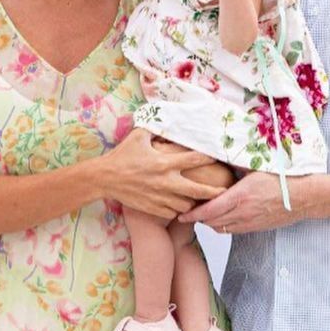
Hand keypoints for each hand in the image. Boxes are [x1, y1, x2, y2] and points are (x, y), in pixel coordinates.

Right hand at [100, 129, 227, 218]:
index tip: (219, 157)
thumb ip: (156, 128)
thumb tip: (169, 118)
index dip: (209, 157)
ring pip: (187, 205)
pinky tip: (180, 204)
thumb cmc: (122, 155)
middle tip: (225, 191)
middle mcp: (165, 181)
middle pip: (198, 190)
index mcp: (164, 162)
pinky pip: (173, 213)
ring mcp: (159, 197)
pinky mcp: (153, 208)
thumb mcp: (138, 136)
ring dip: (193, 201)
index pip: (195, 159)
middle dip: (214, 192)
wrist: (104, 178)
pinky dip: (178, 209)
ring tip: (198, 198)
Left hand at [184, 171, 304, 231]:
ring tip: (203, 213)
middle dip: (198, 218)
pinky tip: (221, 217)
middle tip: (188, 210)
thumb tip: (218, 154)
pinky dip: (223, 226)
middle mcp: (243, 212)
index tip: (181, 214)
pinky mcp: (256, 228)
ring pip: (221, 229)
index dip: (192, 215)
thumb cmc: (283, 179)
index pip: (209, 211)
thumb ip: (236, 164)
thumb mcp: (256, 167)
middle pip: (211, 222)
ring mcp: (249, 223)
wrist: (305, 197)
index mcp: (240, 196)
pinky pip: (233, 231)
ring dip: (210, 223)